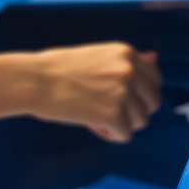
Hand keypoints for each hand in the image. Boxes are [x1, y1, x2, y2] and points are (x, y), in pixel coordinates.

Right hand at [28, 42, 161, 142]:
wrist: (33, 81)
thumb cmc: (56, 69)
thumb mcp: (97, 56)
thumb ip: (126, 62)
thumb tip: (155, 57)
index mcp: (126, 53)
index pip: (155, 78)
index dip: (141, 93)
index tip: (125, 99)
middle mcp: (129, 70)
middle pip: (153, 101)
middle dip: (135, 111)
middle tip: (112, 113)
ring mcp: (124, 93)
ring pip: (141, 121)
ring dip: (121, 124)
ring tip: (96, 118)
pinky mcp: (114, 115)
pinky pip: (126, 135)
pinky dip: (111, 135)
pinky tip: (92, 126)